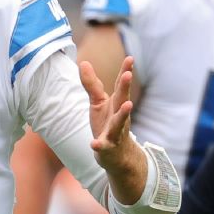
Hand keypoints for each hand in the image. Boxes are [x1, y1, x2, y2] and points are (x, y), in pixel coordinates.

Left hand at [81, 57, 141, 178]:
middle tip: (128, 75)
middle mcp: (119, 116)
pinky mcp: (107, 147)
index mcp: (116, 104)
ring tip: (128, 104)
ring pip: (119, 123)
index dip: (125, 72)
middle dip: (125, 87)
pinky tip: (94, 144)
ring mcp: (115, 132)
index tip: (130, 58)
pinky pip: (103, 147)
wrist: (115, 154)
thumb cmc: (106, 123)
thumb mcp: (98, 102)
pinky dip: (99, 145)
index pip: (121, 86)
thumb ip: (92, 84)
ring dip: (123, 114)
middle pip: (122, 100)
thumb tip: (83, 62)